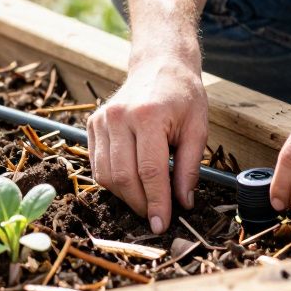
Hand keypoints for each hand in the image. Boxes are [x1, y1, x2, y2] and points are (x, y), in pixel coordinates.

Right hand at [87, 56, 207, 233]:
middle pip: (123, 177)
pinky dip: (112, 181)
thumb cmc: (183, 96)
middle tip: (155, 217)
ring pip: (106, 175)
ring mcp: (102, 119)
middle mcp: (119, 116)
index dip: (156, 202)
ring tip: (145, 200)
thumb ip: (190, 167)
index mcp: (148, 115)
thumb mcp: (198, 128)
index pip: (150, 171)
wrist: (160, 66)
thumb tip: (183, 203)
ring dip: (125, 196)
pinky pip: (97, 165)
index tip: (162, 224)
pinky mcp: (93, 123)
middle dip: (140, 204)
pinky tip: (131, 183)